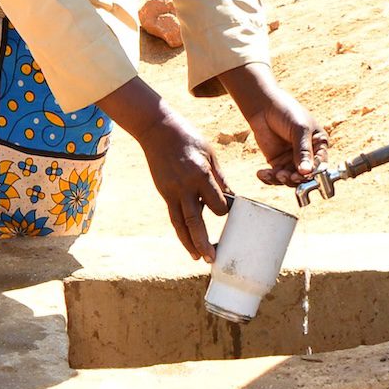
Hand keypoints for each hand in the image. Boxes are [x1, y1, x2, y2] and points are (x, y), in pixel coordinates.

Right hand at [97, 78, 231, 260]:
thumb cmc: (188, 136)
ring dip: (190, 243)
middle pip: (195, 220)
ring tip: (199, 258)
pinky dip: (181, 233)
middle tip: (212, 259)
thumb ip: (219, 176)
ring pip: (181, 224)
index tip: (231, 211)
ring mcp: (172, 191)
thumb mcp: (209, 152)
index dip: (225, 209)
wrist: (157, 129)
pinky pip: (174, 217)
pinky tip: (188, 244)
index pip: (217, 202)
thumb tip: (231, 196)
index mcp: (201, 173)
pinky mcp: (164, 193)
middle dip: (204, 241)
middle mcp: (185, 186)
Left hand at [217, 64, 329, 187]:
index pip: (320, 164)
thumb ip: (303, 151)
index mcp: (319, 145)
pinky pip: (275, 176)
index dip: (314, 172)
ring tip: (275, 173)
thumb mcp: (299, 129)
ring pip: (290, 179)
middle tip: (288, 176)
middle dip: (296, 178)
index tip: (305, 174)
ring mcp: (292, 160)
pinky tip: (262, 173)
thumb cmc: (287, 112)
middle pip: (306, 176)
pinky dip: (269, 178)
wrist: (264, 107)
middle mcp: (307, 155)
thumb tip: (307, 172)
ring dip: (282, 179)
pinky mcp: (277, 163)